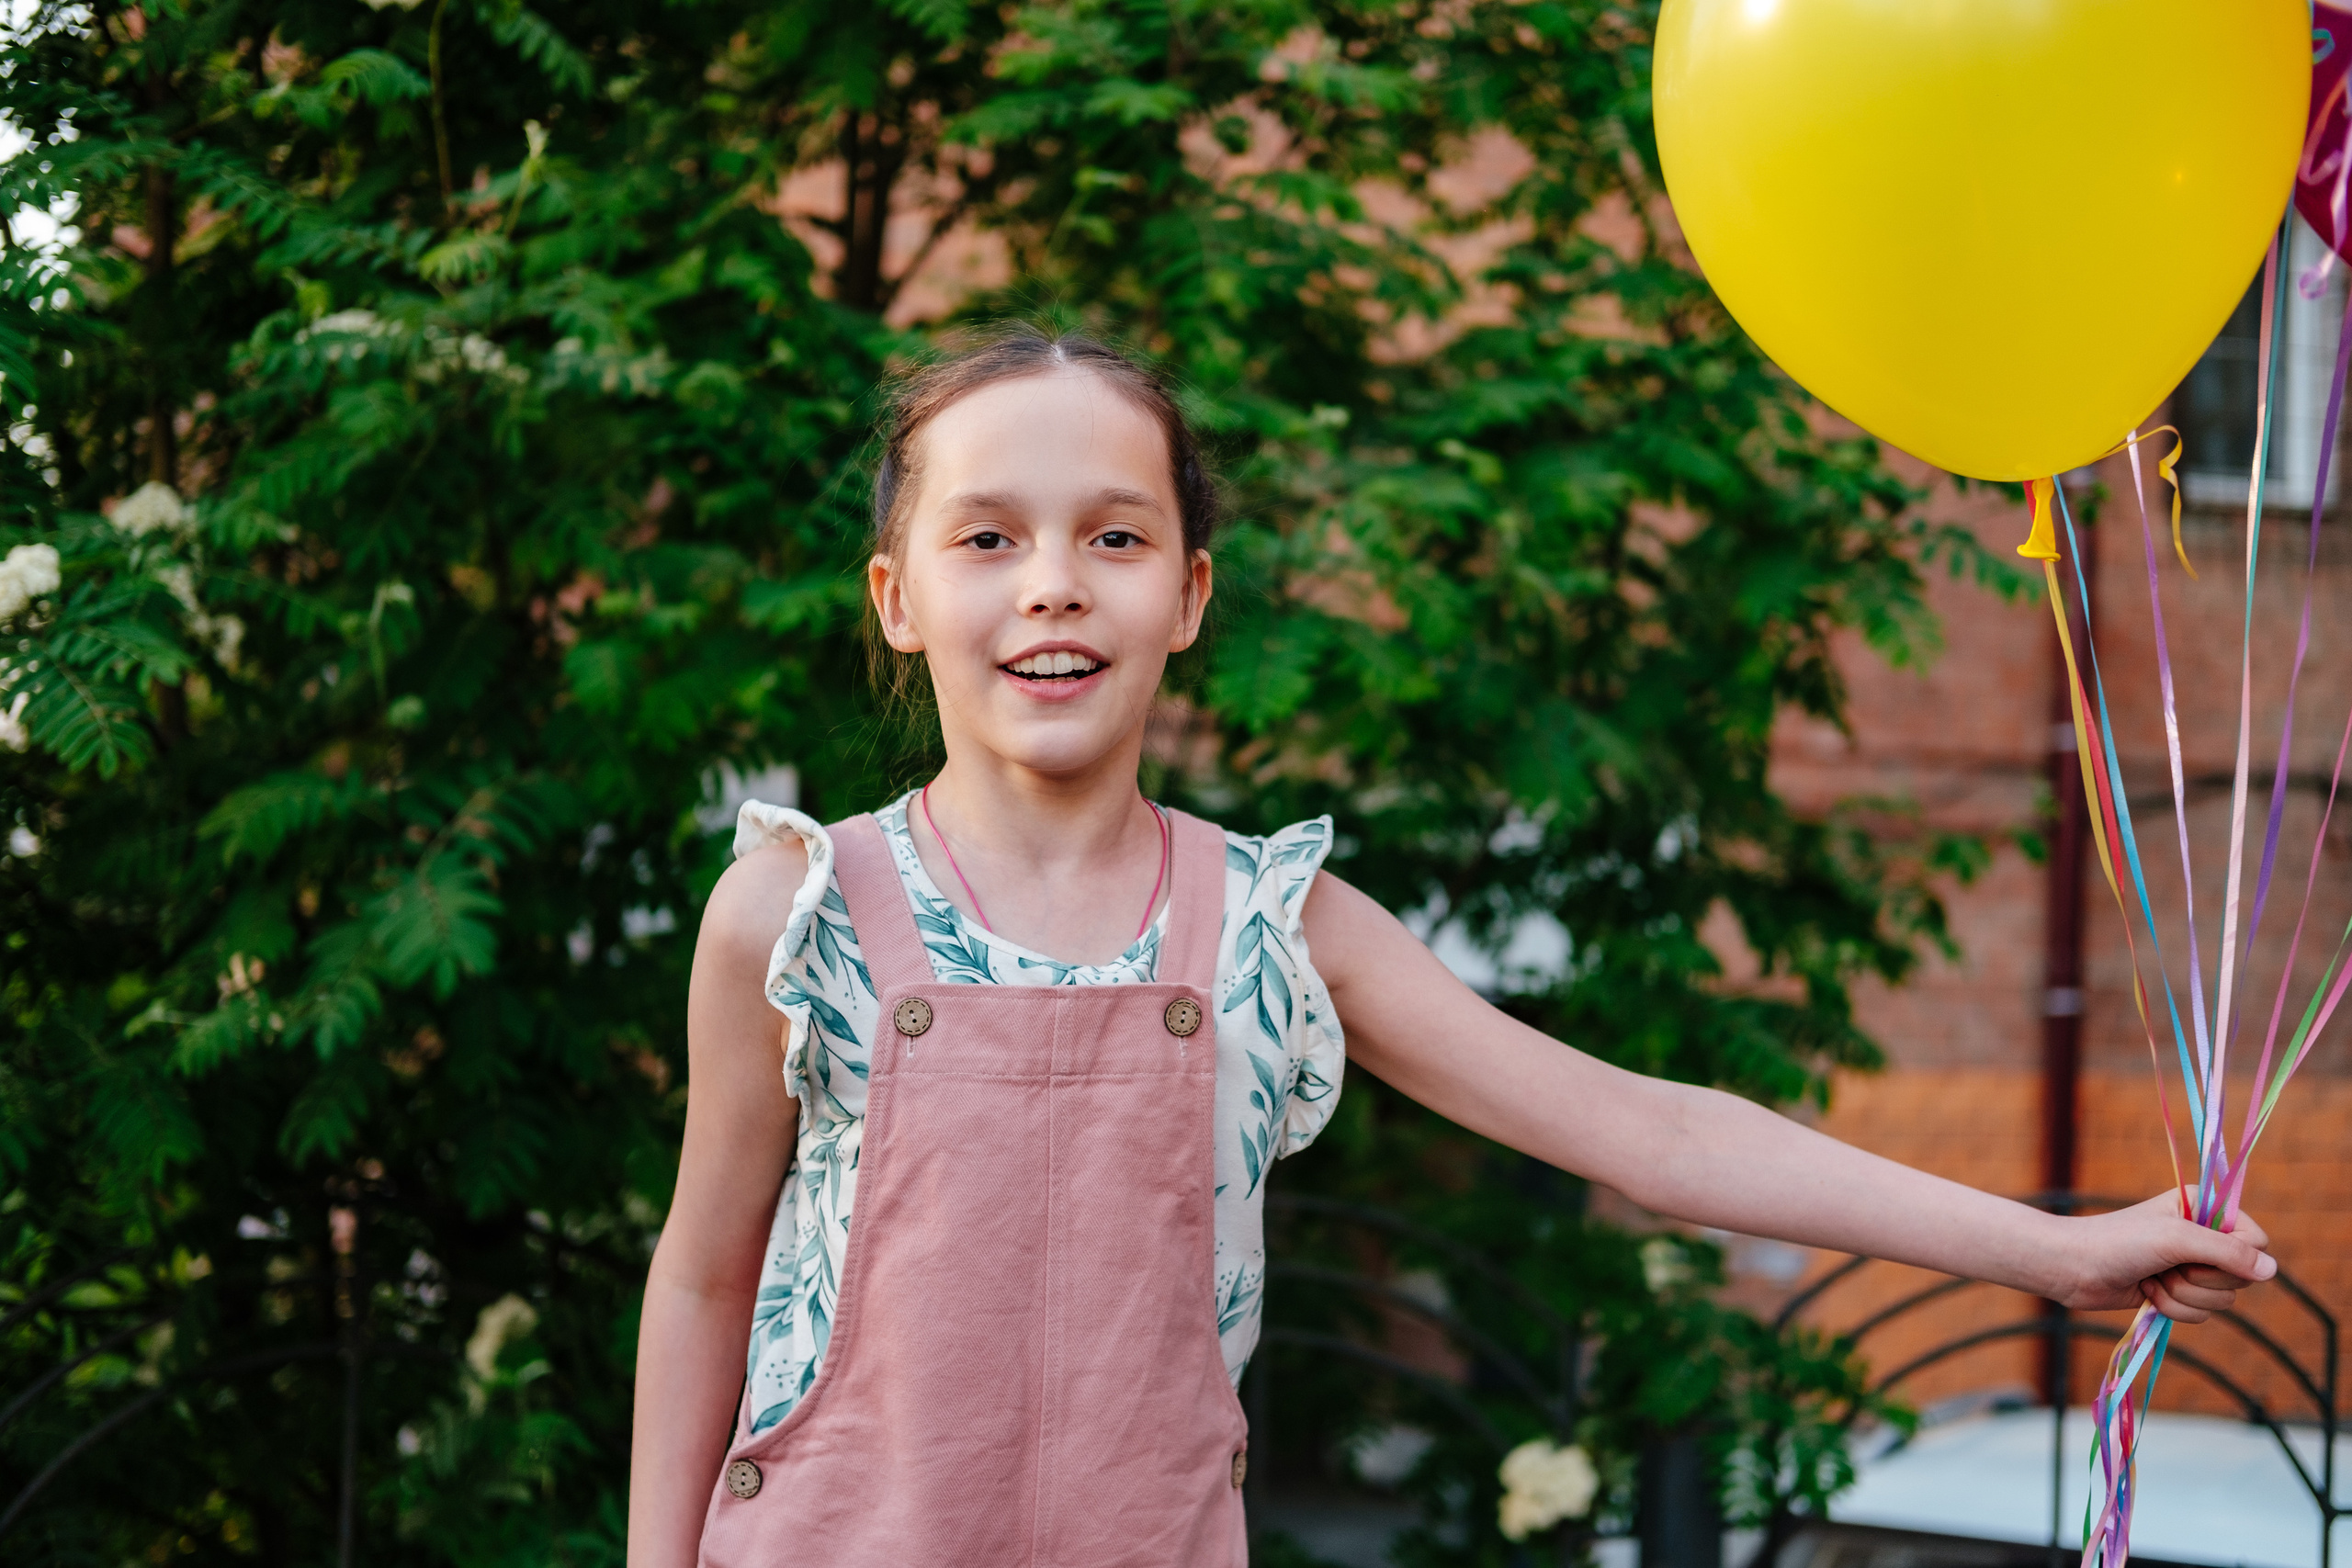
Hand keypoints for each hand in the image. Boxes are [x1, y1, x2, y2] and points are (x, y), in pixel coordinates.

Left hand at [2054, 1191, 2275, 1323]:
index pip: (2256, 1240)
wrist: (2072, 1268)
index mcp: (2205, 1208)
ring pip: (2222, 1301)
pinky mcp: (2176, 1292)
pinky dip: (2172, 1308)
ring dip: (2183, 1295)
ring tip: (2152, 1277)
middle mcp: (2202, 1235)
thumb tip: (2272, 1270)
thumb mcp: (2176, 1239)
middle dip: (2202, 1279)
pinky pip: (2200, 1315)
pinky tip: (2146, 1291)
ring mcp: (2189, 1266)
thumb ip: (2227, 1253)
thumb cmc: (2118, 1242)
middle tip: (2167, 1264)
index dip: (2237, 1256)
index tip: (2200, 1253)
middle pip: (2241, 1276)